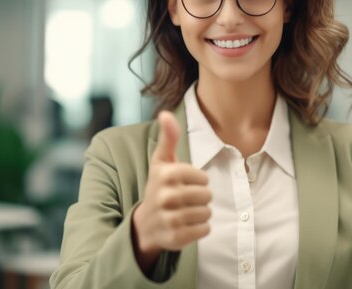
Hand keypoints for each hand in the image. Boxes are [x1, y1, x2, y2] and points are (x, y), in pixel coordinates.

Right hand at [132, 110, 211, 260]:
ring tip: (186, 211)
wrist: (145, 225)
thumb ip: (168, 137)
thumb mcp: (161, 162)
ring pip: (206, 213)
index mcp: (164, 175)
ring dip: (201, 213)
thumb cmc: (158, 187)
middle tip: (186, 200)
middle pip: (207, 195)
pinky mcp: (175, 238)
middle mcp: (164, 197)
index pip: (202, 177)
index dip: (199, 181)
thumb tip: (165, 113)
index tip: (186, 183)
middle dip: (201, 198)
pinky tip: (187, 225)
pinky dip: (201, 228)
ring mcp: (169, 219)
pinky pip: (204, 230)